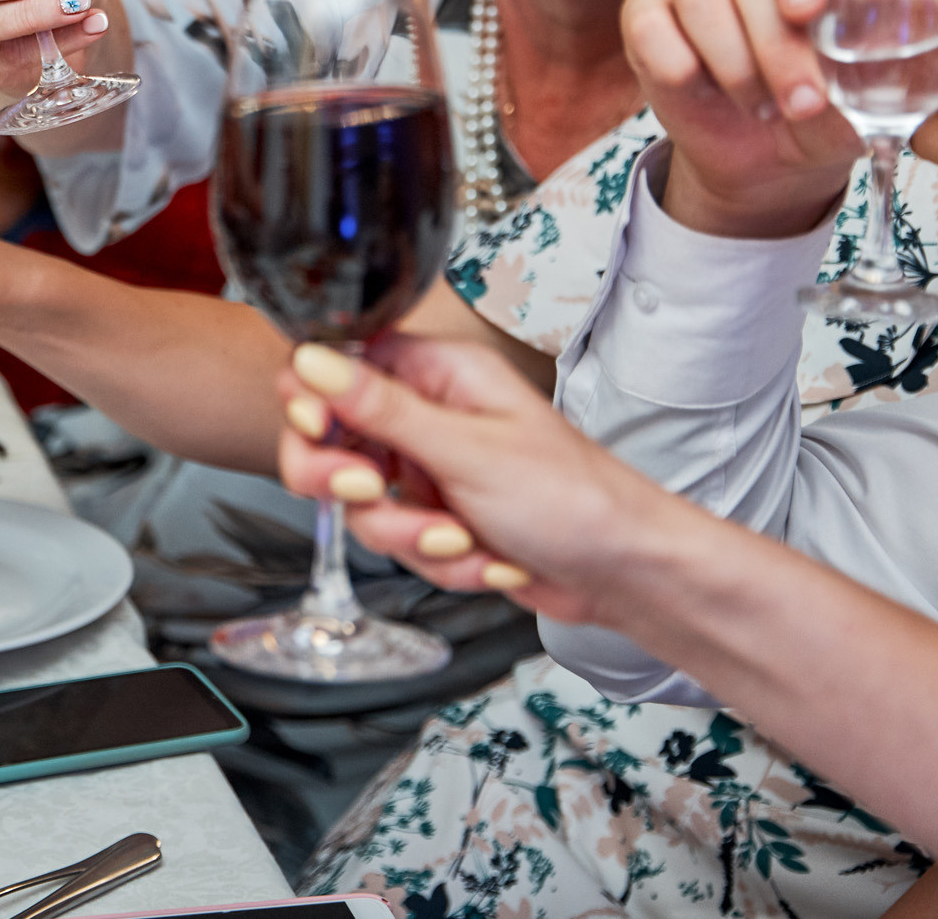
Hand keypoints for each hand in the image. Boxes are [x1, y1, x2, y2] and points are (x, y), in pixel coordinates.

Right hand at [273, 334, 676, 626]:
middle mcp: (427, 414)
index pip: (336, 365)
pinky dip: (435, 559)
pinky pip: (395, 538)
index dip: (314, 402)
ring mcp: (430, 468)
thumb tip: (312, 360)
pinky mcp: (436, 516)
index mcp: (437, 373)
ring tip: (461, 538)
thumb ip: (381, 408)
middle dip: (349, 481)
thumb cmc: (575, 500)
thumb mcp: (467, 450)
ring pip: (360, 501)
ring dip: (407, 532)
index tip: (320, 433)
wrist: (625, 575)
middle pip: (331, 437)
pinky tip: (484, 557)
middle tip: (375, 491)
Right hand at [622, 0, 937, 237]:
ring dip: (734, 58)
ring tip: (769, 107)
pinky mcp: (648, 10)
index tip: (810, 12)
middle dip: (774, 38)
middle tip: (804, 99)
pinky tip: (705, 89)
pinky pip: (647, 17)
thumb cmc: (841, 105)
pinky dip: (675, 57)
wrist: (774, 156)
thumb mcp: (906, 87)